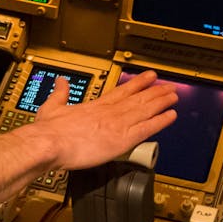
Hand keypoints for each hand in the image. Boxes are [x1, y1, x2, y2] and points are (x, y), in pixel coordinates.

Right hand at [28, 70, 177, 169]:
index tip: (148, 77)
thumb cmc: (48, 131)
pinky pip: (147, 128)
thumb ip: (60, 93)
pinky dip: (160, 121)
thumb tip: (60, 82)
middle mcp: (109, 112)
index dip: (137, 85)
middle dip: (155, 92)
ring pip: (145, 110)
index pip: (121, 92)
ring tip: (174, 96)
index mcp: (94, 106)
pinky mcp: (122, 139)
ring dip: (161, 102)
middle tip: (168, 85)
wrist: (49, 144)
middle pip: (138, 99)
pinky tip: (170, 116)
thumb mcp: (52, 106)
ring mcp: (117, 124)